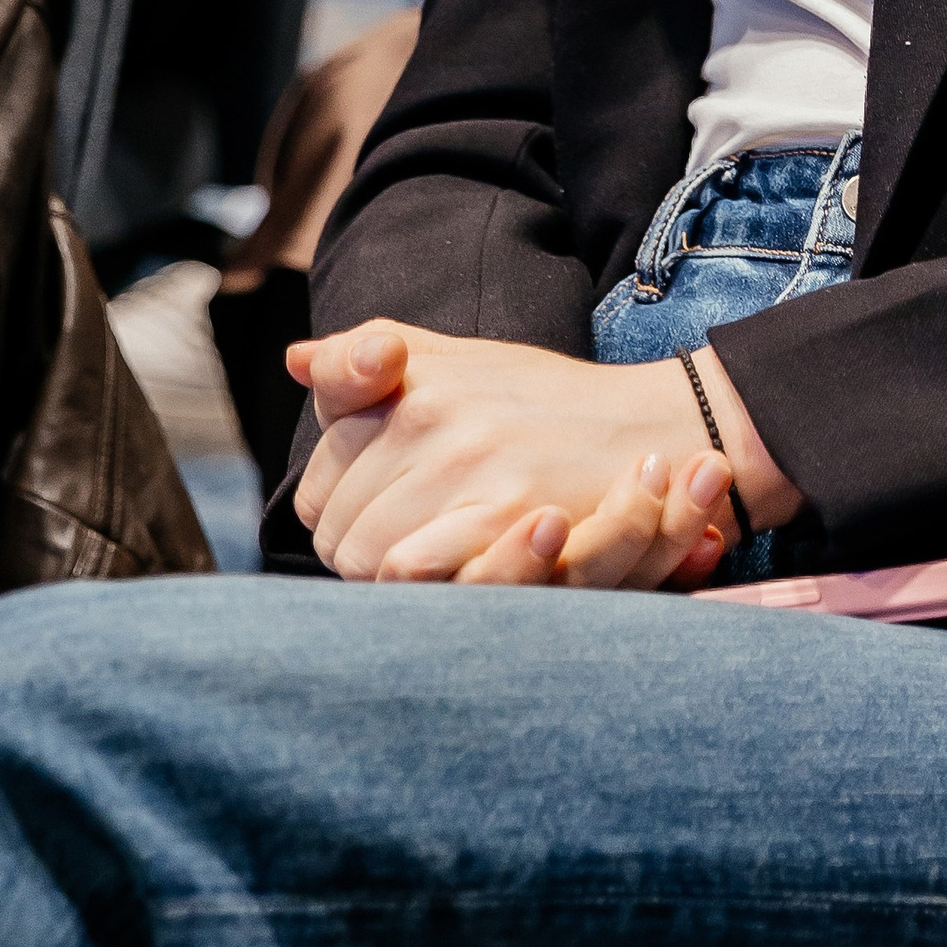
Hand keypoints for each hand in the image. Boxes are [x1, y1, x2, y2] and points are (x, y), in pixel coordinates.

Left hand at [287, 322, 800, 581]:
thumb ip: (371, 359)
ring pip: (363, 555)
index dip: (344, 510)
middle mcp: (430, 413)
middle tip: (414, 550)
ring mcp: (466, 461)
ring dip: (388, 579)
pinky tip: (453, 579)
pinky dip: (419, 586)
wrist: (649, 427)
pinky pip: (410, 568)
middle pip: (335, 526)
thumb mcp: (458, 362)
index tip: (386, 515)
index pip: (321, 478)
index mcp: (413, 381)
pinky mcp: (505, 511)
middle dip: (361, 551)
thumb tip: (296, 362)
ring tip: (435, 568)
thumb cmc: (546, 405)